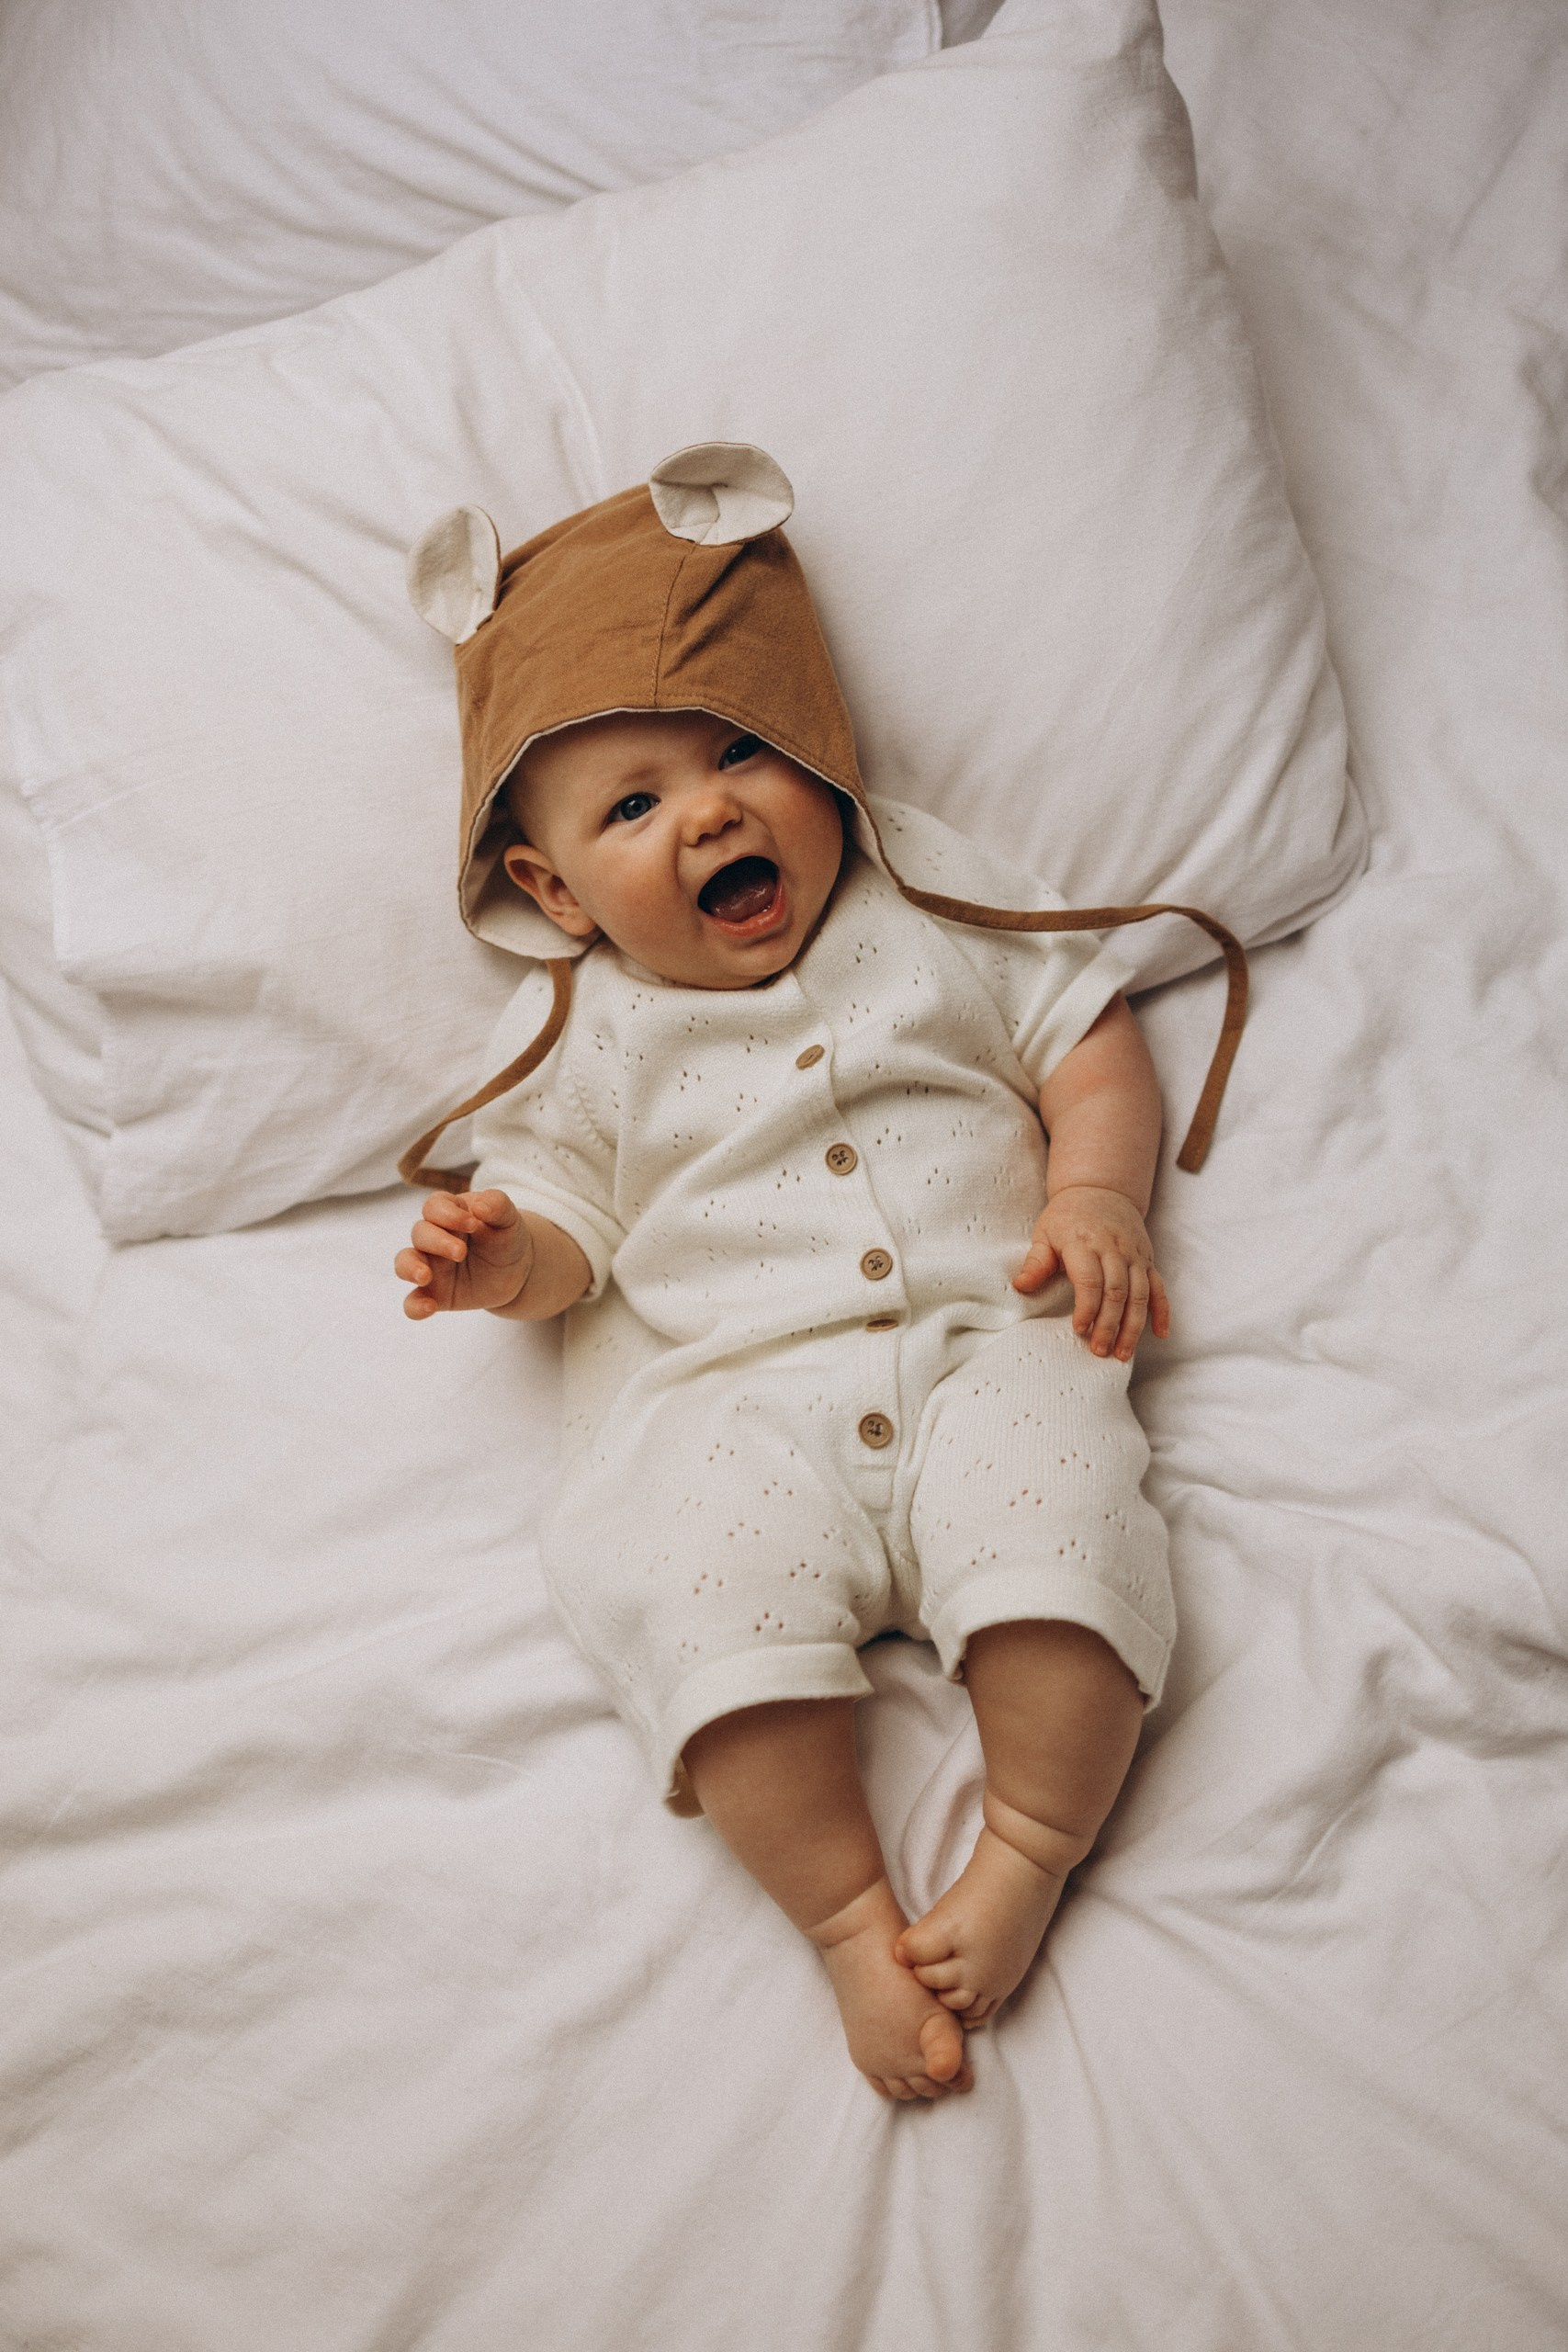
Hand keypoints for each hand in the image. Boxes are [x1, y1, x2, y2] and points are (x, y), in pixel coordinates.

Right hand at [395, 1189, 534, 1319]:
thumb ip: (498, 1205)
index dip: (448, 1214)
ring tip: (425, 1276)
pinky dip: (414, 1306)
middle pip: (420, 1233)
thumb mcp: (509, 1219)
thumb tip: (480, 1204)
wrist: (517, 1271)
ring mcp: (431, 1266)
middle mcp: (434, 1238)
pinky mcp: (435, 1294)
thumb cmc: (506, 1237)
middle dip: (437, 1242)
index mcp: (450, 1213)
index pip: (434, 1206)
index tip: (473, 1224)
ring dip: (409, 1268)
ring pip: (404, 1263)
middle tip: (461, 1252)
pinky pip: (412, 1301)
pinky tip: (429, 1308)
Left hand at [1013, 1184, 1169, 1360]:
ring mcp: (1134, 1255)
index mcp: (1085, 1243)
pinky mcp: (1147, 1260)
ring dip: (1133, 1326)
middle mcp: (1114, 1249)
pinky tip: (1160, 1334)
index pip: (1090, 1280)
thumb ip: (1036, 1262)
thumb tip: (1020, 1286)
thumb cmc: (1067, 1217)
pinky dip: (1162, 1311)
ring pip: (1140, 1294)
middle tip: (1099, 1351)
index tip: (1079, 1329)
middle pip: (1117, 1291)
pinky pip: (1158, 1287)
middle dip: (1109, 1324)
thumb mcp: (1045, 1233)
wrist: (1101, 1189)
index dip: (1087, 1307)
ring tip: (1123, 1354)